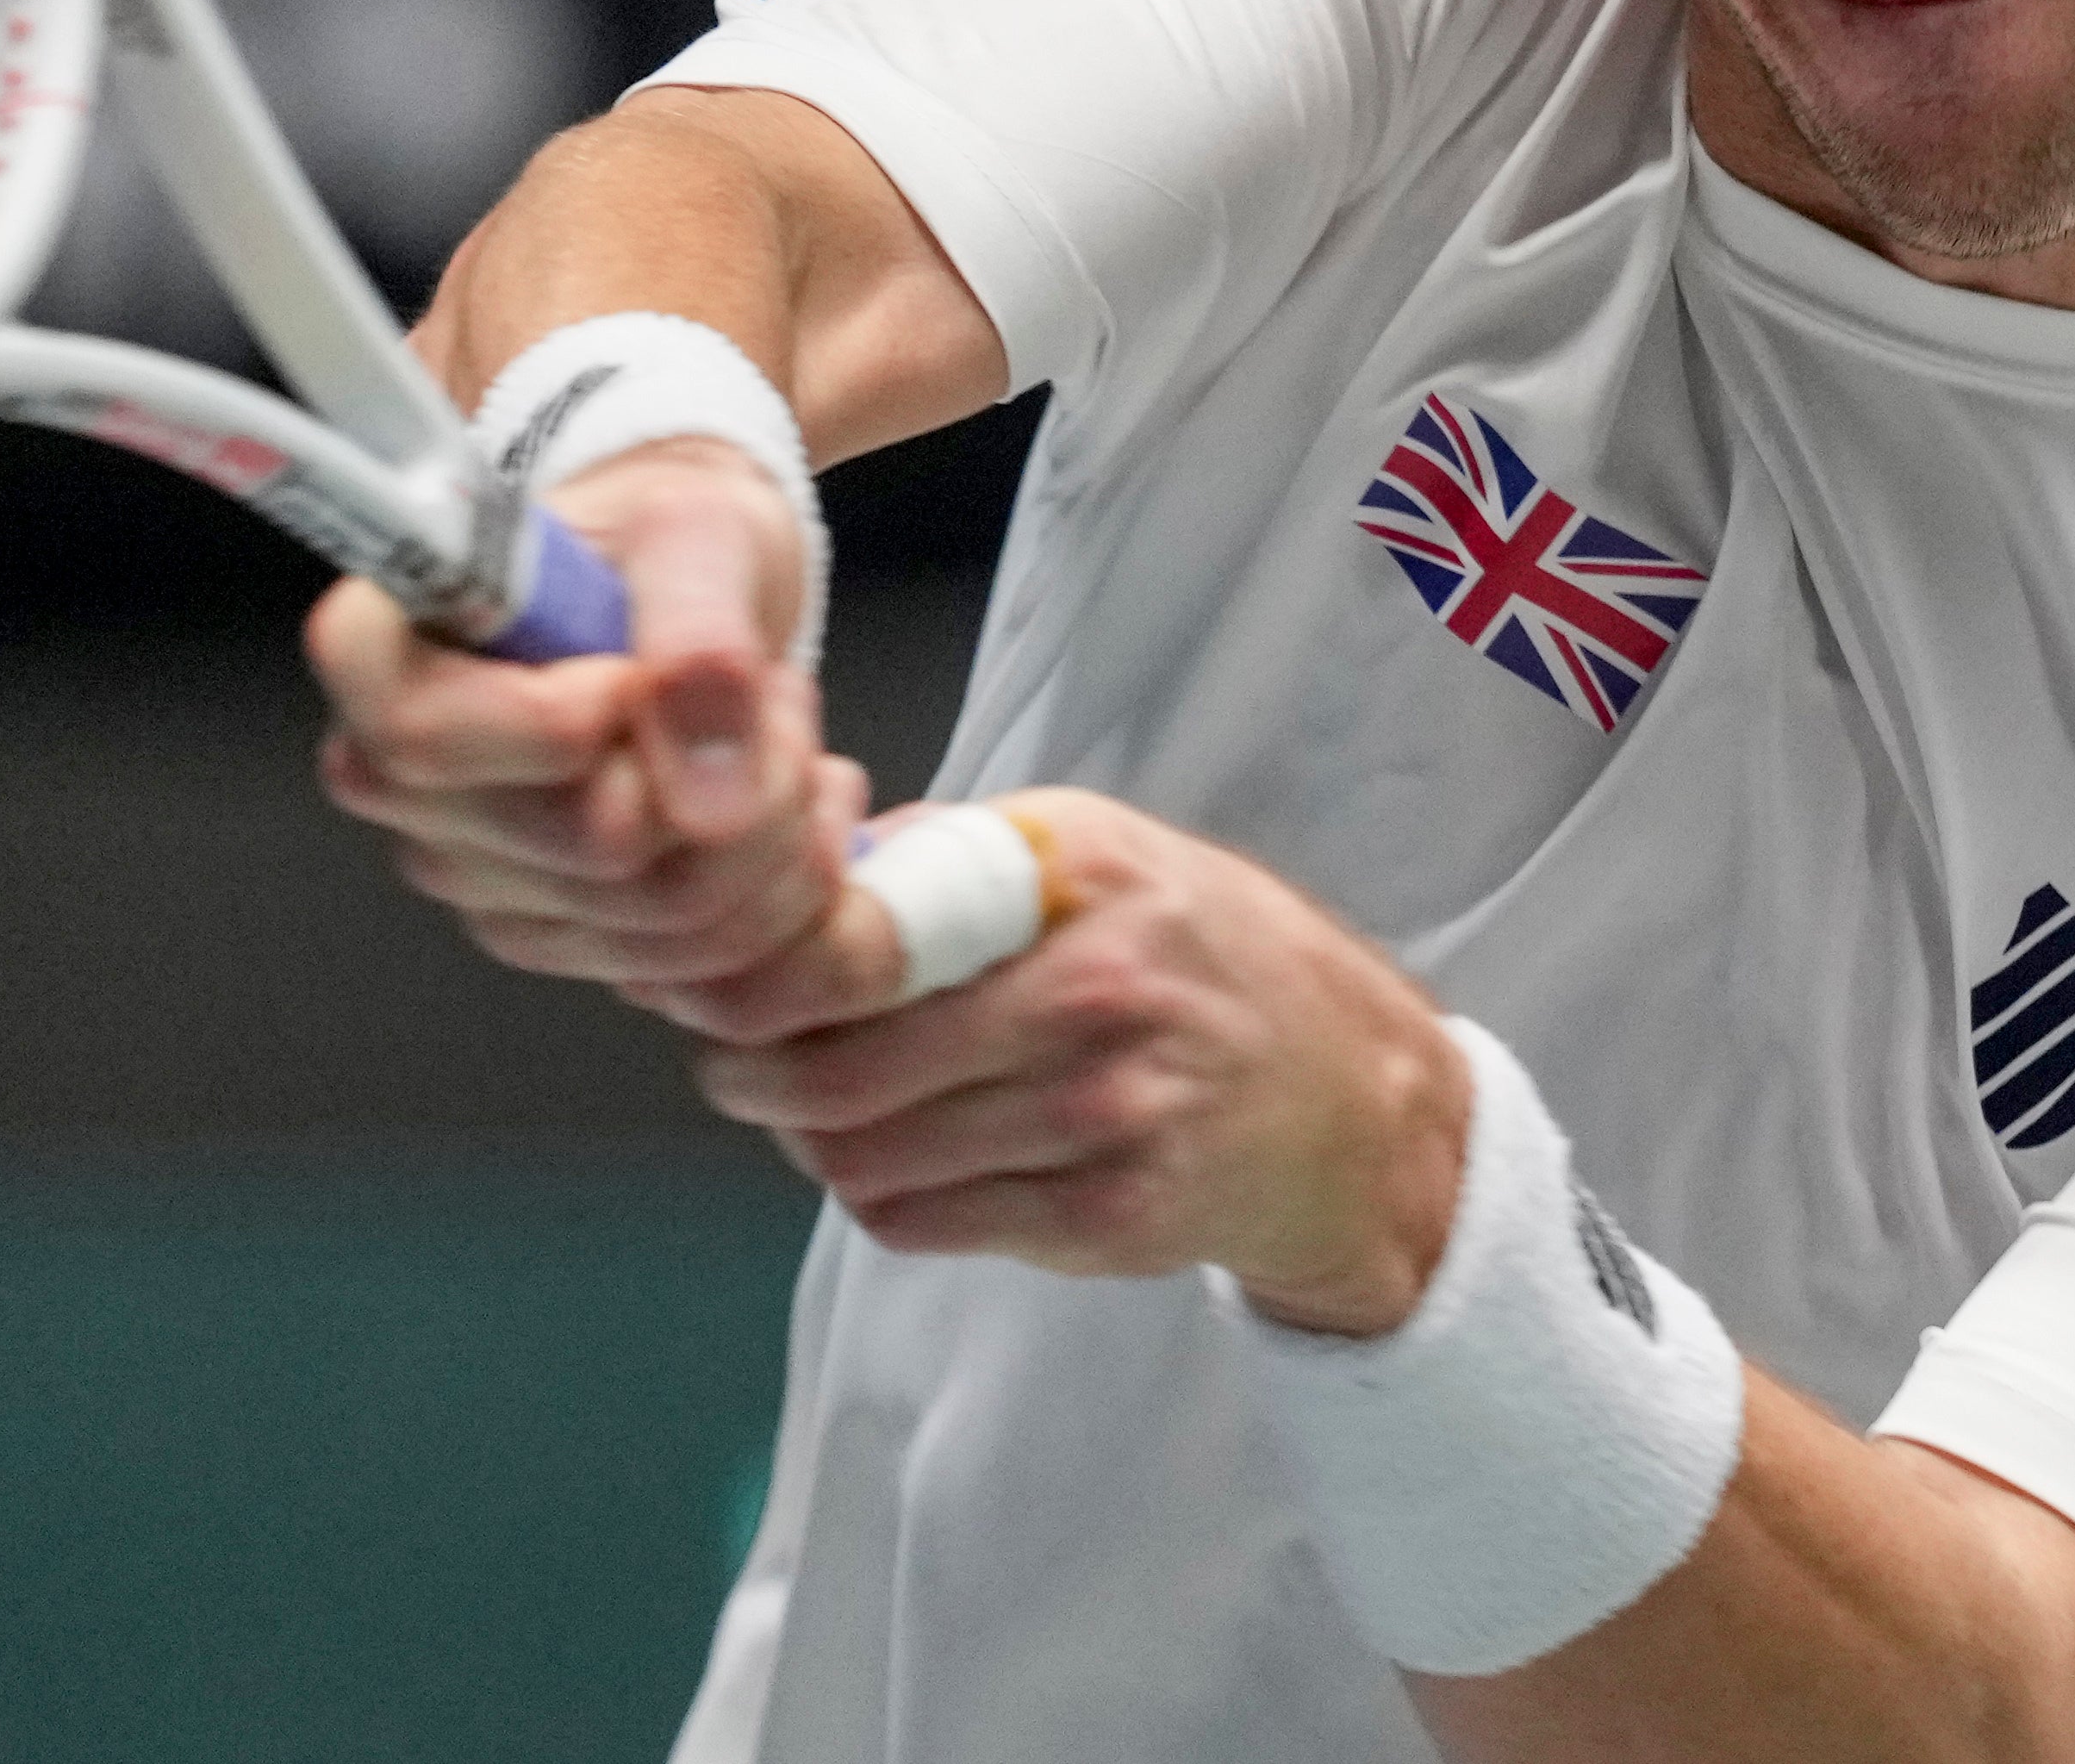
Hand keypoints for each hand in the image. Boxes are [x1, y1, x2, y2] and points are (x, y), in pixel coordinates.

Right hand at [310, 439, 848, 991]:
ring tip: (782, 733)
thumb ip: (697, 635)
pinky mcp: (572, 940)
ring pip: (670, 927)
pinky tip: (795, 808)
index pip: (422, 740)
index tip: (633, 672)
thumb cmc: (663, 541)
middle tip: (770, 689)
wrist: (696, 588)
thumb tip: (704, 793)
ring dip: (780, 831)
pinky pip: (711, 975)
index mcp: (386, 661)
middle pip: (591, 853)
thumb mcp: (695, 531)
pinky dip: (793, 899)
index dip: (554, 724)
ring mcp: (488, 882)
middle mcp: (413, 791)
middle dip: (735, 776)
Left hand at [684, 791, 1472, 1336]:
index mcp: (1081, 877)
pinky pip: (924, 1223)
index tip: (720, 981)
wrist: (1354, 1103)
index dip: (762, 971)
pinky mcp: (1109, 1221)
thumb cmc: (1204, 958)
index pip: (865, 935)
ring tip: (815, 1116)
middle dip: (757, 1075)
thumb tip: (800, 868)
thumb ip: (956, 852)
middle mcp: (1099, 991)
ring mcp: (1108, 1117)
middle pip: (844, 1065)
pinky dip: (882, 1199)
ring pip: (869, 1155)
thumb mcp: (1102, 852)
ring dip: (815, 1144)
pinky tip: (898, 1165)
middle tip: (735, 1068)